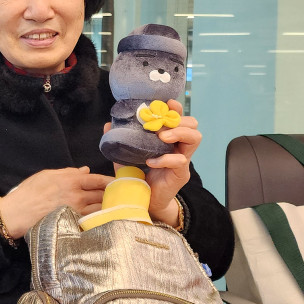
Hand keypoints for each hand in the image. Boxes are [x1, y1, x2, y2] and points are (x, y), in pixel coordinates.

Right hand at [0, 167, 112, 238]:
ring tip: (114, 208)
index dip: (111, 181)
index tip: (119, 182)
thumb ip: (68, 172)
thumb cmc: (29, 192)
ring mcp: (76, 211)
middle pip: (103, 194)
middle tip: (120, 196)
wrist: (17, 213)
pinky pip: (92, 220)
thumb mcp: (47, 175)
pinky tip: (104, 219)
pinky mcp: (73, 224)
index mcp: (71, 180)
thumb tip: (86, 171)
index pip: (98, 180)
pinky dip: (99, 218)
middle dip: (112, 194)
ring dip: (108, 207)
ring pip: (100, 208)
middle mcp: (77, 195)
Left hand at [103, 99, 200, 225]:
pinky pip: (180, 161)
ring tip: (162, 137)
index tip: (168, 103)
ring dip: (178, 134)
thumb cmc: (138, 178)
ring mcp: (182, 161)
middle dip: (179, 121)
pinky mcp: (180, 174)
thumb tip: (108, 125)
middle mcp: (179, 148)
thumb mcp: (127, 157)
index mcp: (169, 141)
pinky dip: (166, 159)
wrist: (144, 201)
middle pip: (193, 126)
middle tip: (161, 127)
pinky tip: (152, 162)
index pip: (180, 120)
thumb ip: (120, 143)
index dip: (176, 110)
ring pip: (194, 139)